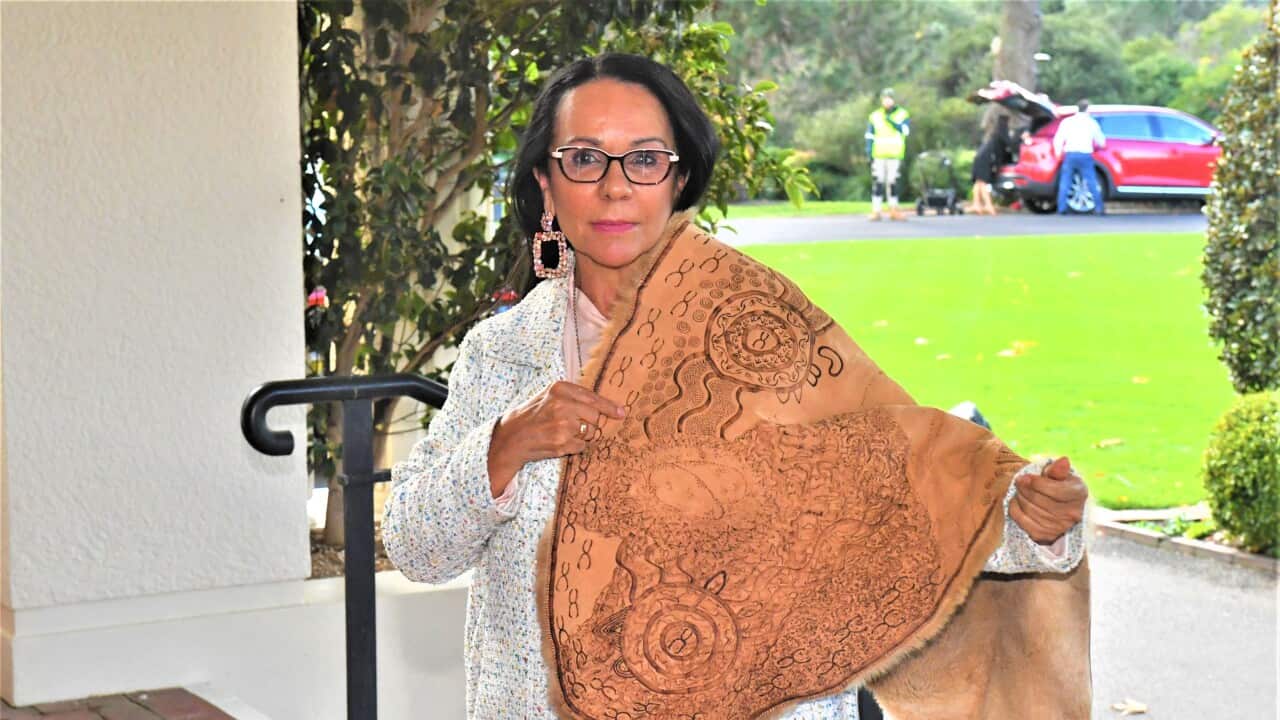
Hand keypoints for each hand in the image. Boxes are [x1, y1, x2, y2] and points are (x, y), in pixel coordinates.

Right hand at [486, 381, 624, 497]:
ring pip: (590, 432)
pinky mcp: (562, 442)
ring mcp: (562, 424)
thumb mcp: (549, 396)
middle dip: (590, 424)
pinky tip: (560, 442)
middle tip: (575, 426)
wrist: (512, 437)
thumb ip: (574, 396)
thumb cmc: (533, 415)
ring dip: (582, 436)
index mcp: (560, 388)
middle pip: (595, 416)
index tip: (622, 412)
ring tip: (563, 433)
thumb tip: (606, 405)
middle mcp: (562, 404)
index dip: (609, 407)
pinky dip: (575, 447)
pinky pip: (582, 446)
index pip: (593, 397)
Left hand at [1010, 456, 1087, 544]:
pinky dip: (1015, 508)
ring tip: (1020, 490)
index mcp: (1079, 494)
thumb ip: (1058, 469)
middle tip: (1020, 481)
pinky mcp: (1045, 535)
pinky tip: (1017, 501)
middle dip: (1024, 488)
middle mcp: (1073, 513)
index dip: (1036, 482)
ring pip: (1029, 509)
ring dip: (1020, 497)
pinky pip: (1022, 520)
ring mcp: (1059, 527)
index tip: (1025, 477)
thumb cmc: (1058, 485)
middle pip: (1039, 499)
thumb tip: (1063, 461)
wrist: (1059, 507)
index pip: (1055, 490)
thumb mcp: (1060, 475)